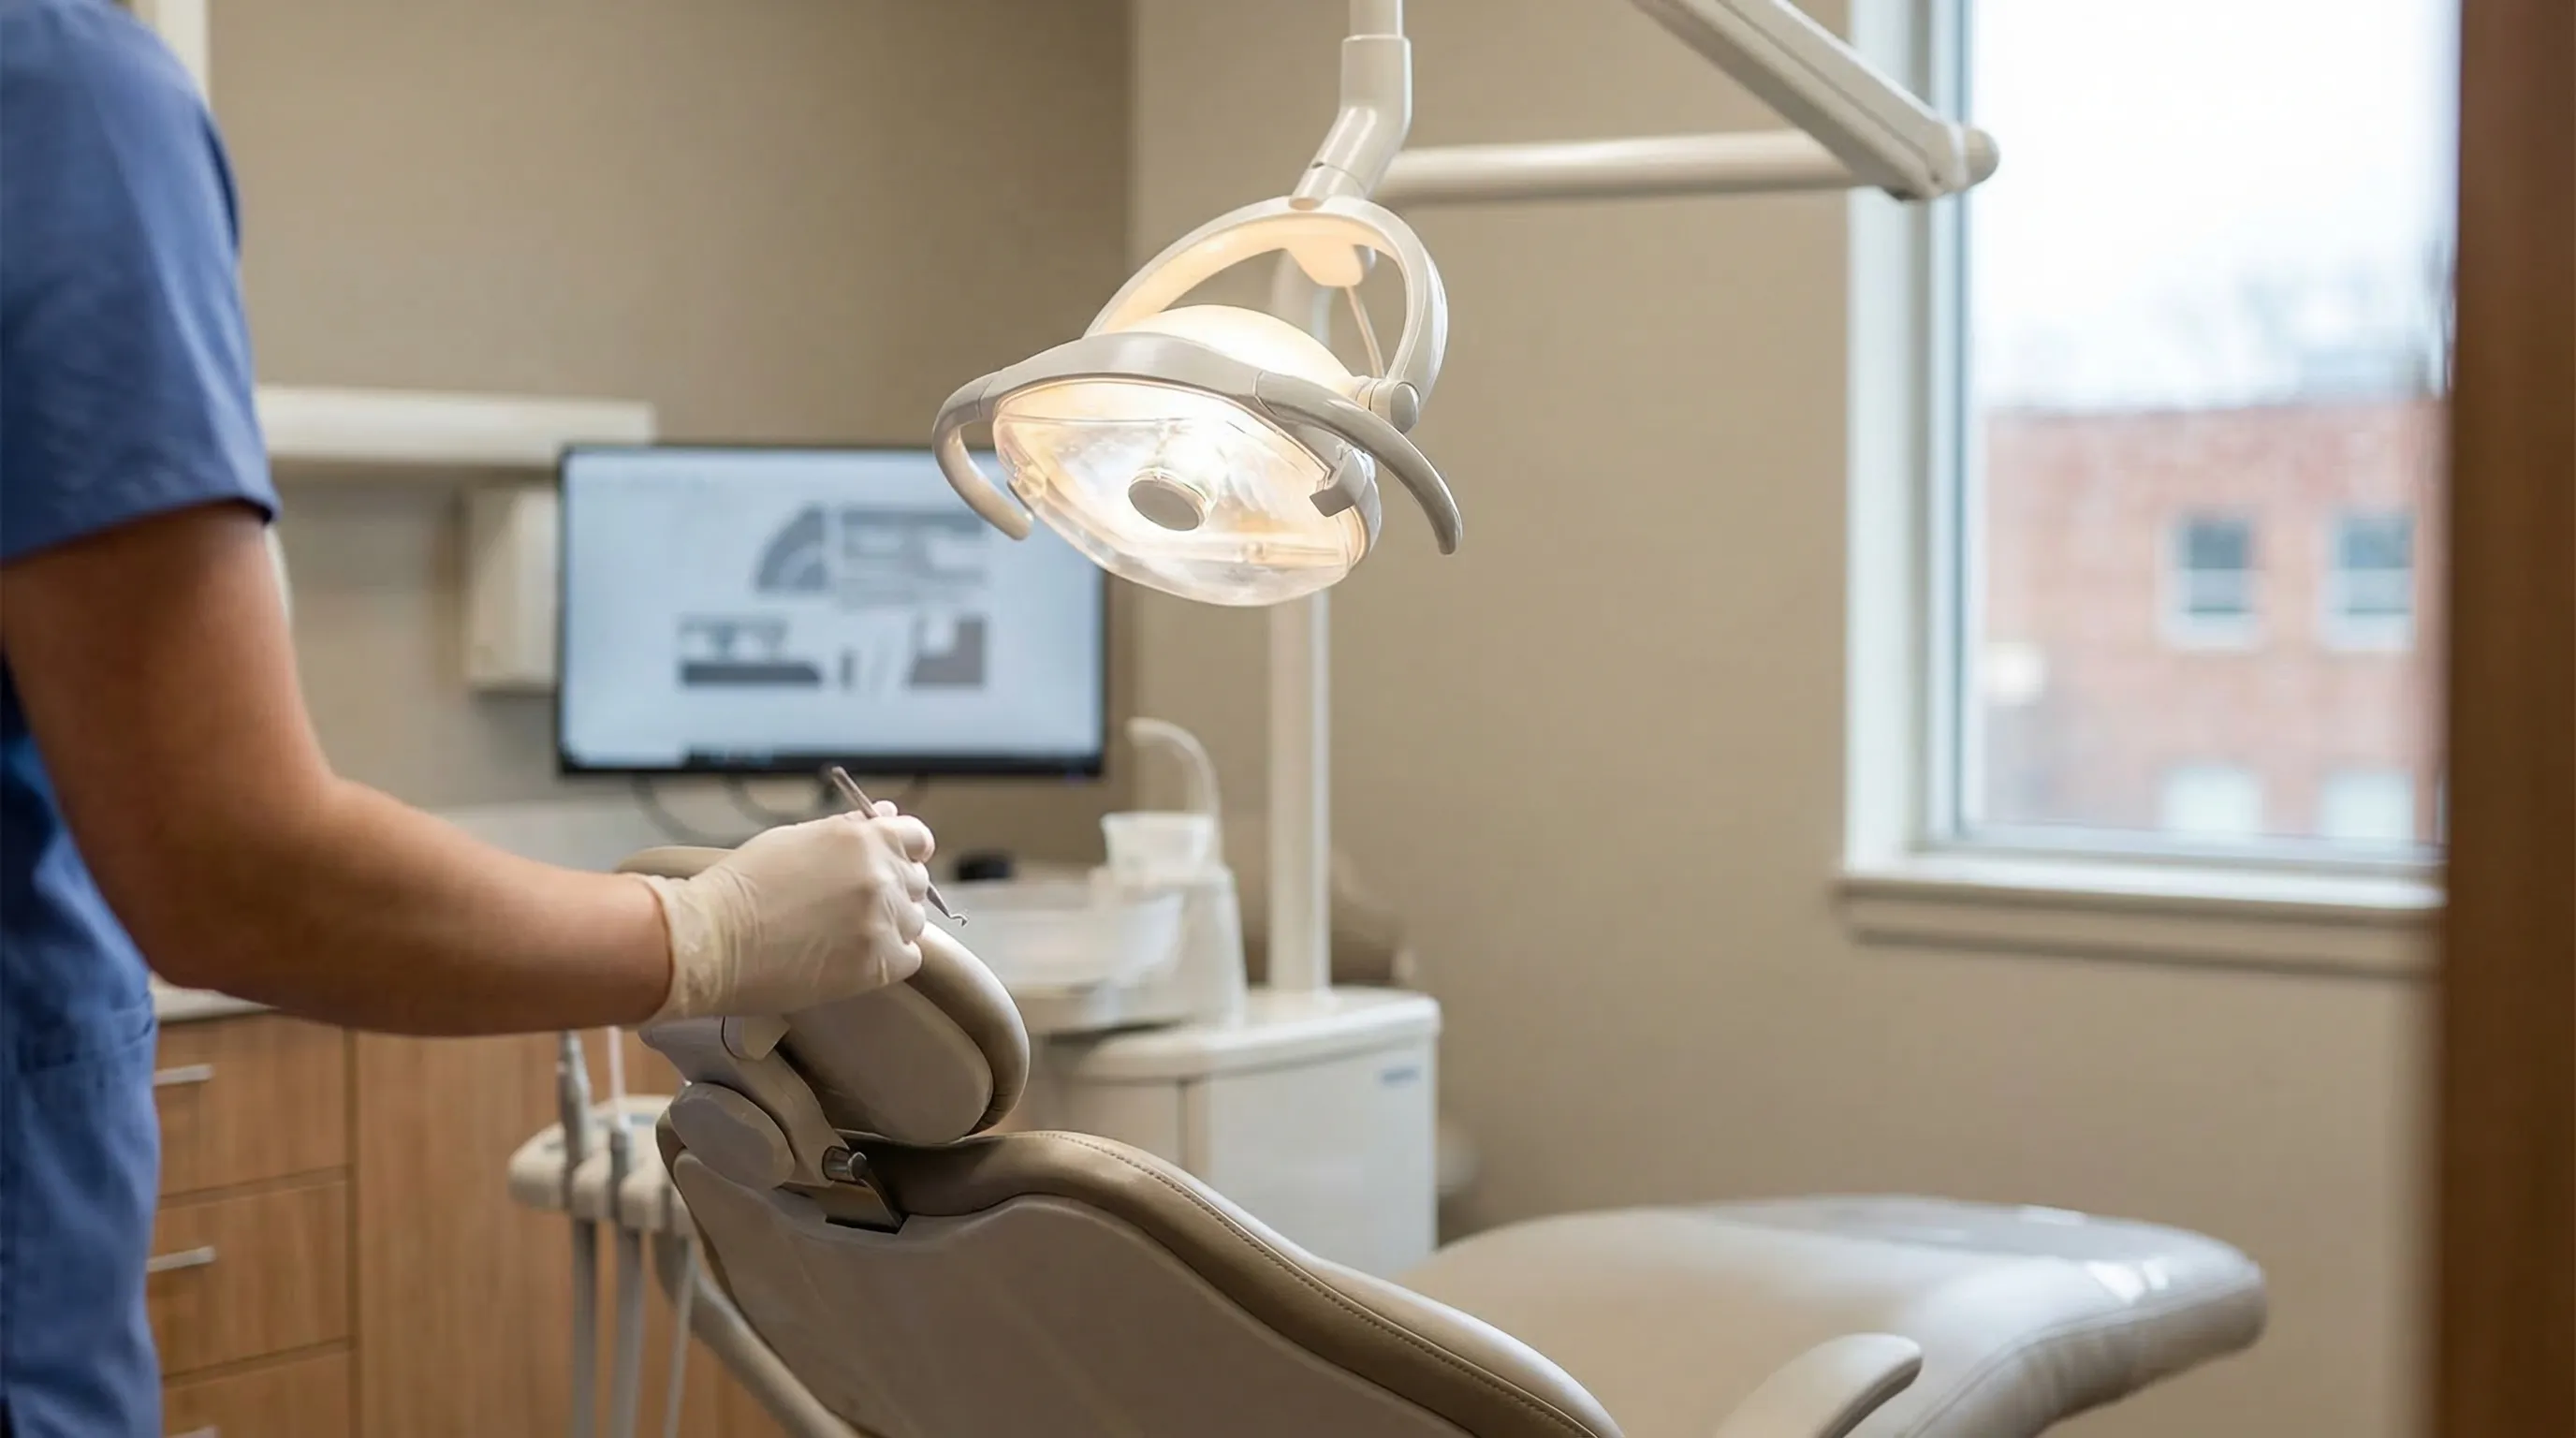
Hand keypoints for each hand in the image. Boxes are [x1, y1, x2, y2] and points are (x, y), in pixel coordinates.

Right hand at [635, 807, 935, 1019]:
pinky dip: (888, 958)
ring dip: (890, 926)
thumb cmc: (742, 886)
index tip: (892, 865)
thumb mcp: (795, 838)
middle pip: (916, 882)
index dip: (905, 852)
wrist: (711, 939)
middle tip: (852, 906)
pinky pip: (908, 957)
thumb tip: (886, 813)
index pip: (918, 838)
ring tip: (845, 934)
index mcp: (864, 838)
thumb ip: (848, 827)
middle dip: (893, 890)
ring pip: (914, 921)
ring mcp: (883, 921)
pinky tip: (854, 957)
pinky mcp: (878, 964)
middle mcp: (882, 876)